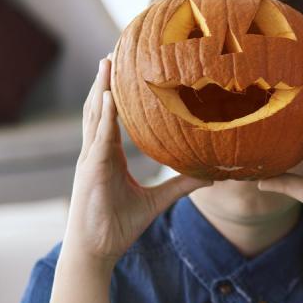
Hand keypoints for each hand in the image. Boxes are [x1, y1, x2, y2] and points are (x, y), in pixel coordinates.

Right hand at [63, 58, 210, 266]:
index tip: (123, 67)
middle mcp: (96, 152)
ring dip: (100, 89)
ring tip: (107, 62)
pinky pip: (99, 139)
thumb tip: (211, 177)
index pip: (112, 116)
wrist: (97, 251)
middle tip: (112, 51)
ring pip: (95, 117)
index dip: (115, 92)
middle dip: (105, 80)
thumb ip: (181, 185)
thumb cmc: (119, 226)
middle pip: (99, 108)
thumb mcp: (157, 201)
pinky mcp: (91, 171)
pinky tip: (108, 99)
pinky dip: (104, 118)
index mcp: (108, 155)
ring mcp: (91, 160)